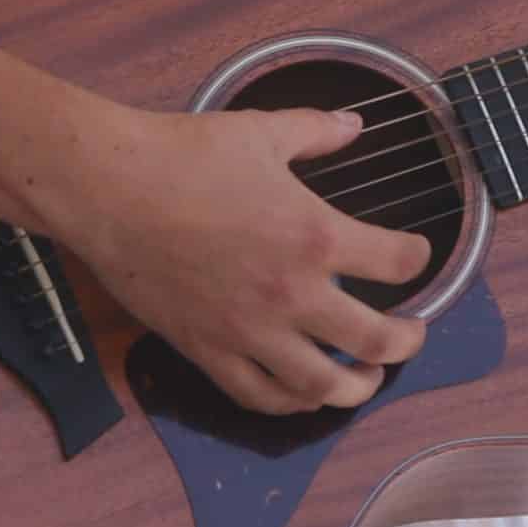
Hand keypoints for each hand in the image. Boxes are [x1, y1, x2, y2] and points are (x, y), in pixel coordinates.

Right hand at [38, 104, 439, 416]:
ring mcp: (248, 330)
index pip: (397, 262)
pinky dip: (288, 403)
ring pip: (319, 385)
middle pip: (373, 340)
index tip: (416, 255)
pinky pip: (256, 396)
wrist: (109, 188)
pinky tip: (302, 395)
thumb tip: (354, 122)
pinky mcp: (206, 350)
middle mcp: (291, 293)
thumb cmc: (184, 155)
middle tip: (410, 335)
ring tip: (366, 380)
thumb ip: (317, 130)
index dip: (418, 258)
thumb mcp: (264, 132)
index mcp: (315, 236)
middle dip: (404, 342)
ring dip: (355, 388)